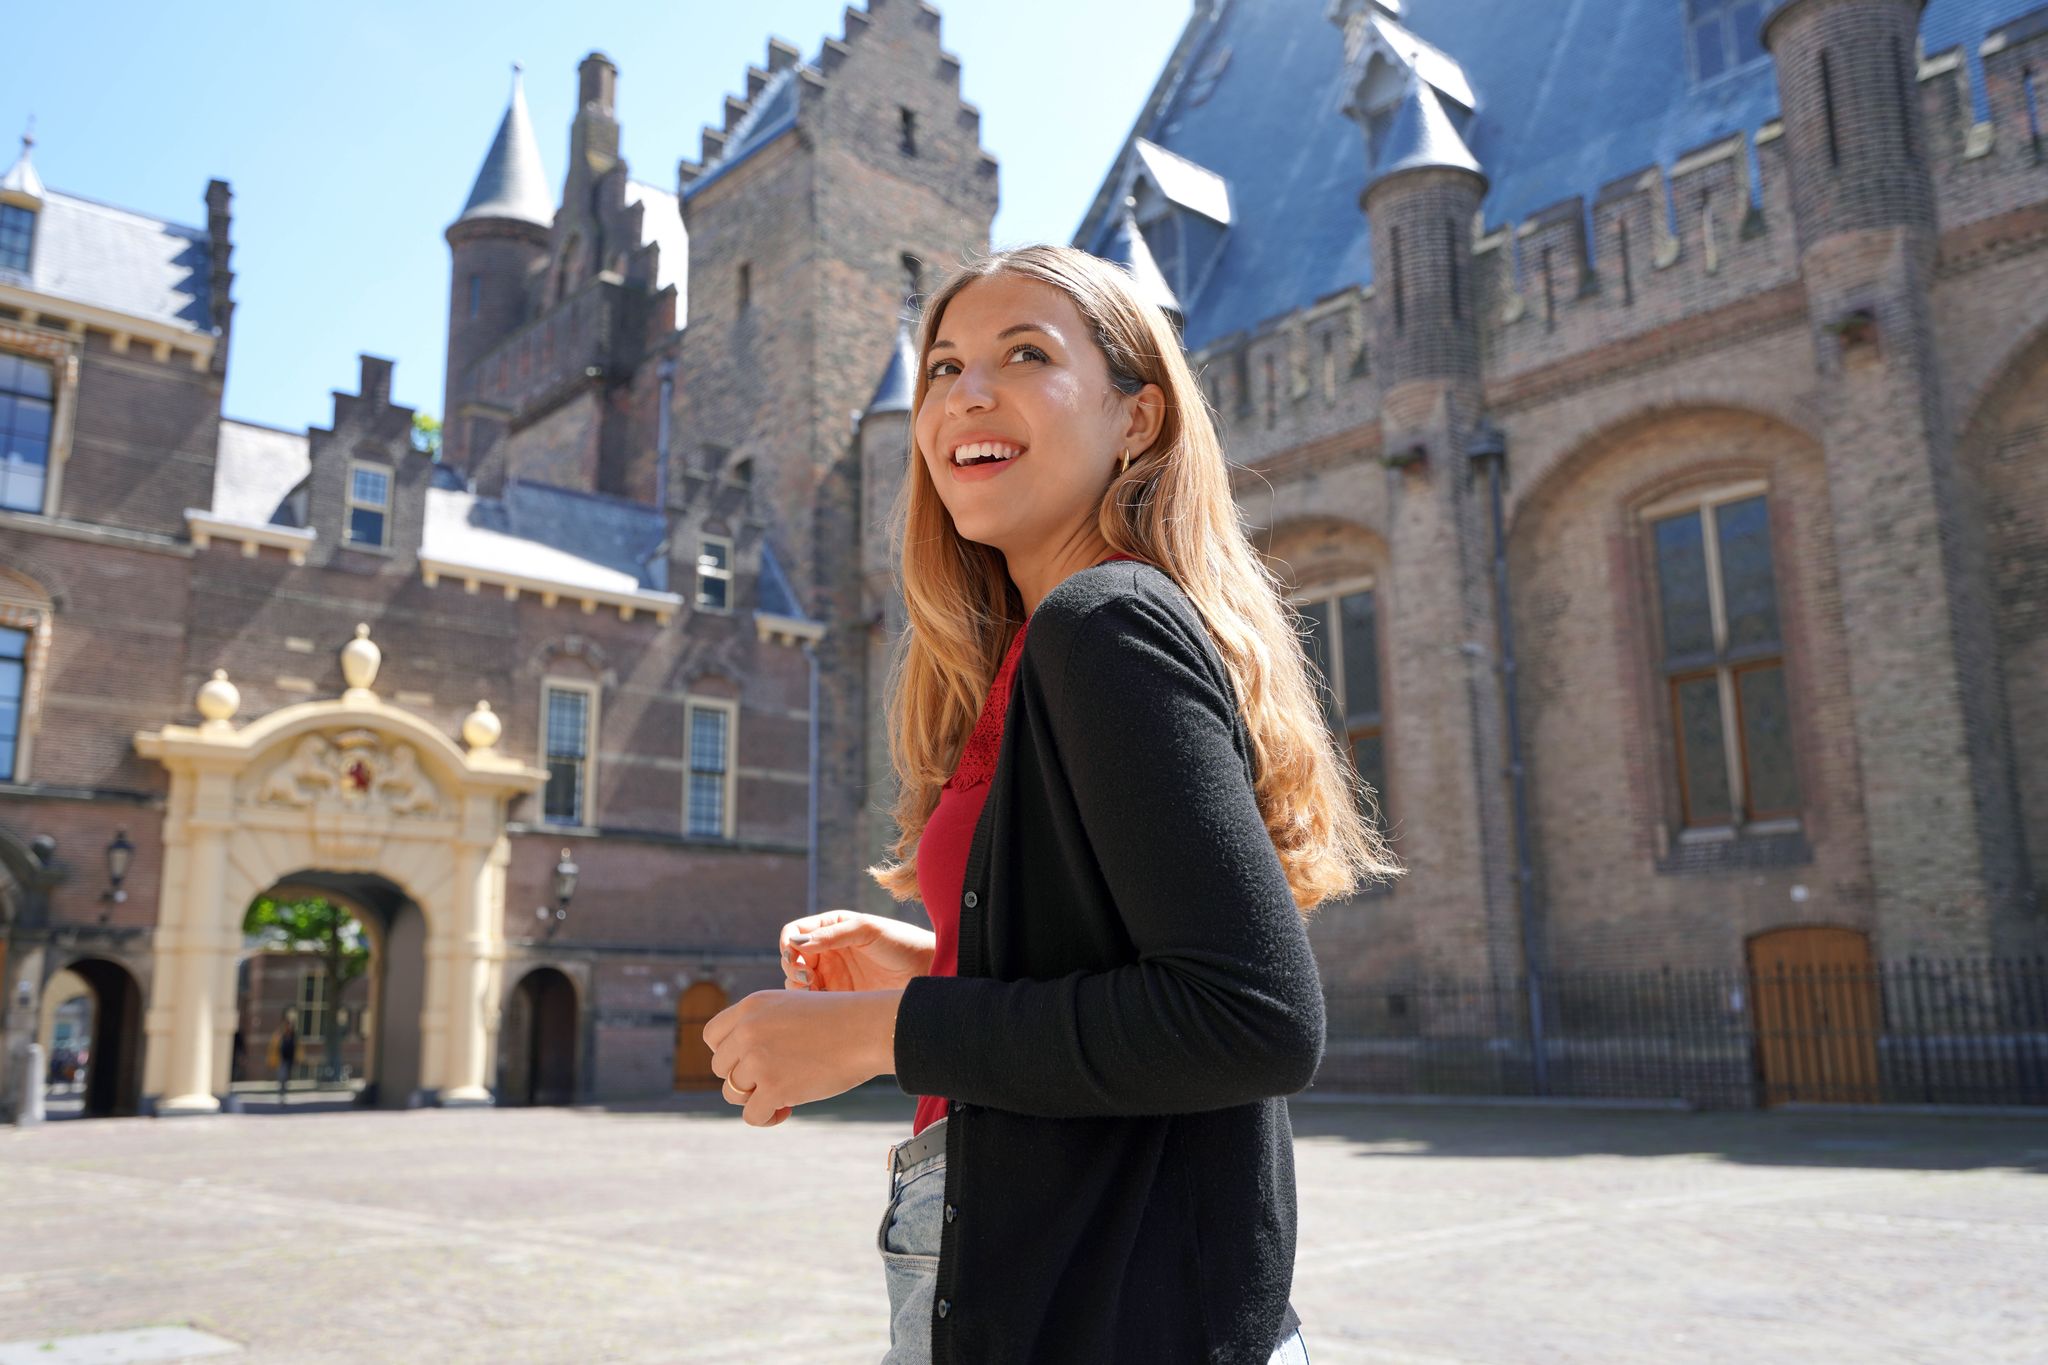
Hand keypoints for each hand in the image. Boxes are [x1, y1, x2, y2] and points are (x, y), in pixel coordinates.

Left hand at [704, 988, 902, 1127]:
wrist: (868, 1030)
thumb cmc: (840, 1021)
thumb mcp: (791, 1008)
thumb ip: (762, 1026)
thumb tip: (740, 1067)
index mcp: (751, 1006)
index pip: (712, 1036)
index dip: (728, 1054)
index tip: (750, 1062)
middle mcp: (748, 1030)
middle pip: (720, 1068)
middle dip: (744, 1079)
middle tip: (774, 1080)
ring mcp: (758, 1059)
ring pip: (733, 1093)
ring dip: (756, 1098)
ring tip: (783, 1096)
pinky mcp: (773, 1087)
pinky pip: (751, 1116)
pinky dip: (767, 1118)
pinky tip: (787, 1110)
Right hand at [781, 910, 935, 993]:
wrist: (927, 970)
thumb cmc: (901, 943)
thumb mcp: (867, 931)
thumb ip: (833, 934)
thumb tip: (797, 943)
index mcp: (832, 927)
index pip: (795, 933)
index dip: (789, 944)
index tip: (795, 957)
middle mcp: (827, 950)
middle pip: (791, 958)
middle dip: (791, 967)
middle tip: (807, 978)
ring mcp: (832, 975)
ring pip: (797, 981)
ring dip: (796, 986)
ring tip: (812, 989)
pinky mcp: (839, 997)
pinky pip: (813, 1001)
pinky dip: (808, 1002)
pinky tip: (819, 1002)